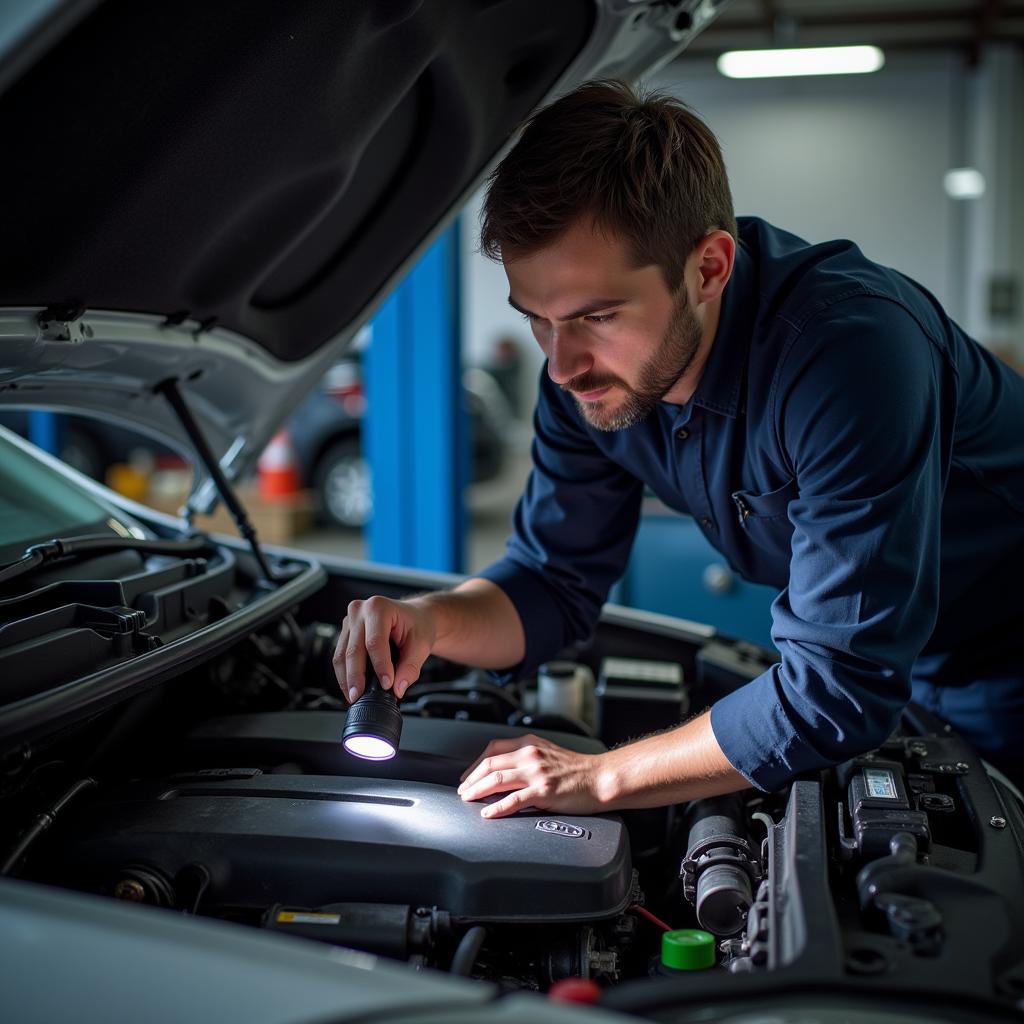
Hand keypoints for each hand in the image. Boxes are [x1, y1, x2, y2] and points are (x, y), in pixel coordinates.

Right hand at [334, 595, 436, 703]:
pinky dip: (344, 674)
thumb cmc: (418, 625)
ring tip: (353, 696)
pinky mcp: (345, 632)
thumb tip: (398, 688)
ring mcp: (349, 621)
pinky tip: (351, 687)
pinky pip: (340, 656)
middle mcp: (360, 610)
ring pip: (342, 654)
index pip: (375, 641)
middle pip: (353, 649)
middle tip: (359, 697)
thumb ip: (411, 667)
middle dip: (356, 676)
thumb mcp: (421, 644)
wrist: (415, 616)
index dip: (379, 666)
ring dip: (346, 678)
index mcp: (379, 607)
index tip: (387, 685)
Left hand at [457, 733, 607, 817]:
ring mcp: (536, 772)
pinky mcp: (543, 791)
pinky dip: (497, 807)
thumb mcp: (547, 753)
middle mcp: (530, 754)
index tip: (467, 776)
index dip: (476, 764)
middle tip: (462, 791)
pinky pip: (513, 800)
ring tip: (468, 800)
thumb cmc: (576, 770)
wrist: (600, 778)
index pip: (493, 749)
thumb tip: (503, 770)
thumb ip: (526, 757)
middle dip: (471, 779)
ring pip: (497, 779)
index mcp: (529, 743)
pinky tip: (488, 813)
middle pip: (490, 764)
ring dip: (477, 790)